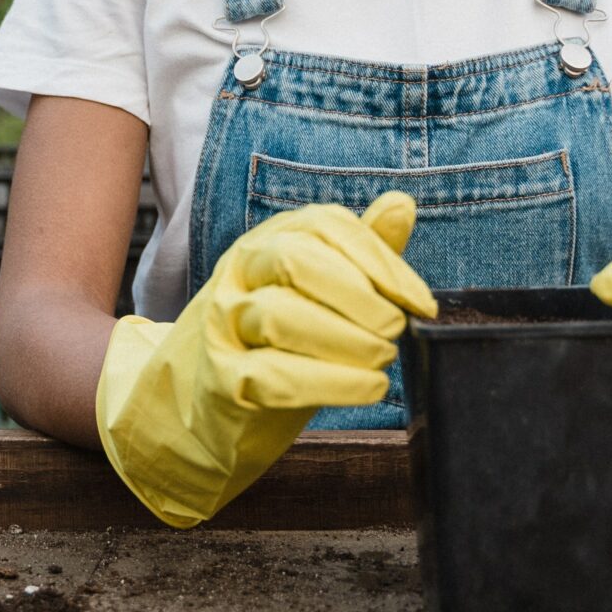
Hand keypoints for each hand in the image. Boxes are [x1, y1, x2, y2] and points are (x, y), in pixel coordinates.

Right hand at [96, 192, 434, 527]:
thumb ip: (359, 251)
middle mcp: (240, 273)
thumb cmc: (271, 344)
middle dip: (358, 295)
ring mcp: (224, 325)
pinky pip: (271, 375)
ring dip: (346, 339)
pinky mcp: (221, 380)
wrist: (192, 408)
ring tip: (383, 360)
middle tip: (395, 329)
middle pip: (296, 260)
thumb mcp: (316, 290)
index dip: (380, 261)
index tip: (420, 302)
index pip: (326, 226)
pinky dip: (329, 383)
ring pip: (281, 316)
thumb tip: (402, 204)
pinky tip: (367, 387)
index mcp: (269, 242)